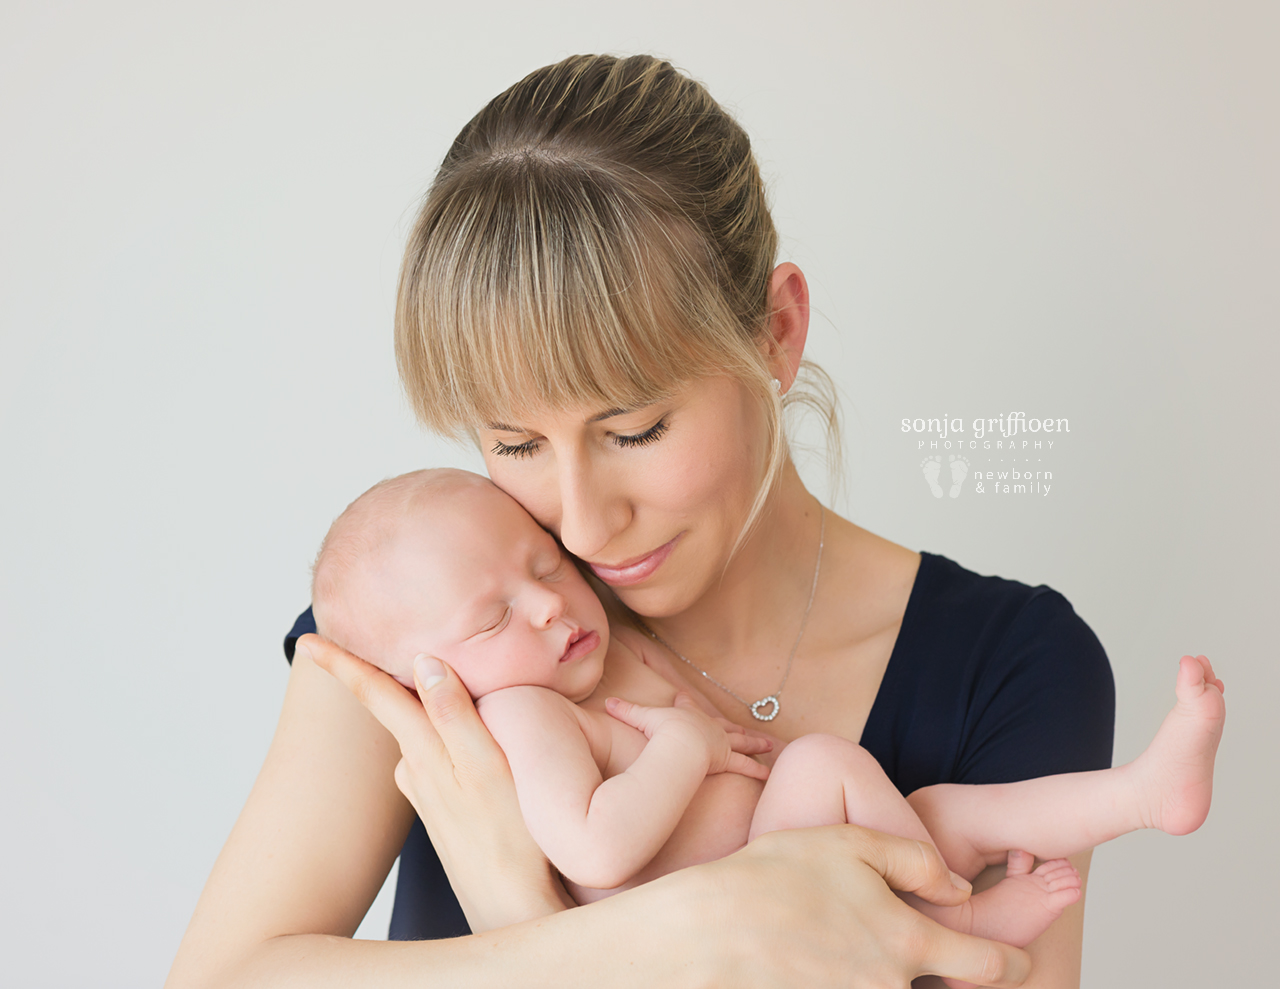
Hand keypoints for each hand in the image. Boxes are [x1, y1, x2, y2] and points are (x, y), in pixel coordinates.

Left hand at [296, 634, 570, 930]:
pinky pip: (430, 755)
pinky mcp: (441, 808)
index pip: (376, 695)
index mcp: (423, 751)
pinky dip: (435, 735)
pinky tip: (456, 734)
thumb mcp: (488, 767)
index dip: (342, 664)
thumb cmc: (511, 837)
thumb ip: (454, 713)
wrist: (512, 907)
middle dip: (374, 675)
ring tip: (424, 675)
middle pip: (390, 708)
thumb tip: (423, 660)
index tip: (308, 641)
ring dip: (412, 706)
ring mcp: (426, 791)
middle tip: (359, 641)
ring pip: (413, 732)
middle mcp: (415, 769)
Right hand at [605, 692, 772, 780]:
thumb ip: (626, 711)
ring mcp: (720, 742)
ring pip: (741, 741)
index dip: (684, 701)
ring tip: (768, 744)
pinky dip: (756, 769)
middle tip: (746, 726)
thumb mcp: (642, 717)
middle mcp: (709, 726)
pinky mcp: (727, 759)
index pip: (687, 705)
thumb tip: (606, 702)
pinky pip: (744, 765)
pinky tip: (769, 773)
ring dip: (754, 742)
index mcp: (689, 715)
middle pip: (723, 724)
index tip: (682, 695)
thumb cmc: (664, 729)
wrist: (682, 740)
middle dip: (733, 725)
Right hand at [654, 824, 1031, 987]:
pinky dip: (857, 981)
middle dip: (955, 978)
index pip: (988, 966)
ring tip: (861, 948)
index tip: (1021, 962)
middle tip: (943, 958)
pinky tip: (829, 963)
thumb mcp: (849, 844)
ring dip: (895, 977)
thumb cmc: (773, 879)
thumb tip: (954, 883)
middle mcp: (890, 986)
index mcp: (907, 942)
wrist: (708, 932)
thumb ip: (915, 860)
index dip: (1012, 964)